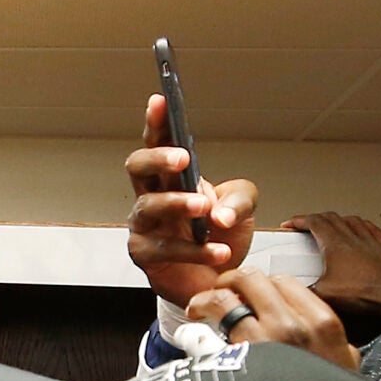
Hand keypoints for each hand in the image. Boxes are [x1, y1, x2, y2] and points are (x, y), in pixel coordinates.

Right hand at [126, 94, 256, 307]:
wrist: (217, 280)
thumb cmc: (220, 237)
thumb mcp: (242, 208)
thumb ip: (240, 198)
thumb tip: (220, 212)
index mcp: (171, 176)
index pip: (159, 141)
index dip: (157, 120)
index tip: (161, 100)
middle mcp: (151, 195)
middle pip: (138, 166)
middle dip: (157, 158)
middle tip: (181, 158)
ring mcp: (145, 225)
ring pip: (148, 206)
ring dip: (176, 203)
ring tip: (203, 208)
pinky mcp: (146, 255)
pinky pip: (165, 249)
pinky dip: (194, 250)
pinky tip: (218, 250)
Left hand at [185, 268, 359, 370]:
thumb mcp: (347, 372)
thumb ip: (339, 351)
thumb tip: (341, 347)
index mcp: (322, 324)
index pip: (284, 282)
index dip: (261, 283)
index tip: (250, 292)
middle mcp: (292, 326)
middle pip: (252, 280)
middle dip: (231, 281)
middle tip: (220, 292)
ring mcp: (263, 343)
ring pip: (225, 299)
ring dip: (208, 298)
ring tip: (199, 307)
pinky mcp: (236, 363)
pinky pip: (205, 330)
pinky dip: (194, 324)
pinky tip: (190, 328)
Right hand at [295, 213, 380, 345]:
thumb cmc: (362, 293)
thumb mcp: (324, 294)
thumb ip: (307, 290)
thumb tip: (296, 292)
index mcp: (335, 244)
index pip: (314, 222)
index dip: (299, 220)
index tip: (291, 223)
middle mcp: (352, 238)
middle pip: (331, 218)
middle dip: (315, 218)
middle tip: (307, 224)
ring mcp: (369, 241)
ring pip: (351, 220)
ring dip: (337, 219)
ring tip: (330, 224)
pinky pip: (371, 228)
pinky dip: (361, 225)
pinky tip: (360, 227)